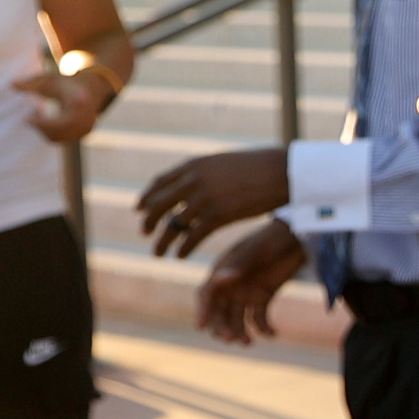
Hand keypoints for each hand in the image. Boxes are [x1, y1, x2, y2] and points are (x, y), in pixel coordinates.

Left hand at [13, 66, 112, 145]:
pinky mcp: (83, 134)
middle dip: (40, 128)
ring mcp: (86, 127)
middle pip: (57, 132)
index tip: (26, 117)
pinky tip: (44, 123)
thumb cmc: (65, 83)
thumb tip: (11, 85)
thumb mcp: (48, 79)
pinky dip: (50, 133)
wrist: (91, 88)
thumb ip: (30, 83)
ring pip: (58, 138)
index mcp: (80, 101)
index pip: (60, 121)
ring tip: (36, 118)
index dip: (42, 123)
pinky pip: (62, 140)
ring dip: (43, 131)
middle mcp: (87, 117)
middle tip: (28, 119)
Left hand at [137, 148, 290, 257]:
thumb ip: (205, 172)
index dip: (147, 197)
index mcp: (194, 166)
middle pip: (159, 204)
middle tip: (145, 232)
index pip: (160, 182)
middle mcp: (193, 181)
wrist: (280, 172)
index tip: (138, 208)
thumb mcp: (223, 163)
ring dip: (163, 241)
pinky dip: (184, 248)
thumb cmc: (258, 167)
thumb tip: (195, 181)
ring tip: (158, 253)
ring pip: (173, 224)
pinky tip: (181, 256)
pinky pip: (192, 236)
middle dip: (149, 220)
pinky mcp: (218, 215)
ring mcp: (204, 198)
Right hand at [195, 221, 306, 344]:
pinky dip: (264, 328)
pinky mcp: (263, 298)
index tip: (201, 327)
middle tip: (232, 338)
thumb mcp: (256, 249)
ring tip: (248, 342)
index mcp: (223, 271)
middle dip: (222, 327)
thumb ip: (239, 263)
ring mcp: (246, 293)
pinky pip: (259, 319)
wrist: (298, 237)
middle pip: (219, 312)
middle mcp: (230, 285)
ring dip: (240, 332)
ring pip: (237, 319)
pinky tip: (272, 334)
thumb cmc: (273, 238)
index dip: (202, 310)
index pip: (206, 294)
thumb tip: (223, 279)